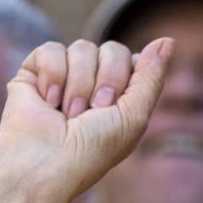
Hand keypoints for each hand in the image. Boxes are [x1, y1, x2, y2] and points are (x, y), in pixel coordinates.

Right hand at [0, 37, 173, 202]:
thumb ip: (152, 77)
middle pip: (112, 49)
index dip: (127, 78)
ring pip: (82, 48)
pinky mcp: (34, 72)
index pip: (134, 61)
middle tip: (93, 112)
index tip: (116, 105)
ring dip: (79, 85)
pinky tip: (48, 101)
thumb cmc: (92, 150)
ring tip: (68, 115)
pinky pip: (51, 49)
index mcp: (119, 98)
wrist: (45, 161)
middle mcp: (93, 85)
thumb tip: (168, 40)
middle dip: (106, 81)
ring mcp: (64, 77)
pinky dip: (52, 76)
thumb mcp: (135, 116)